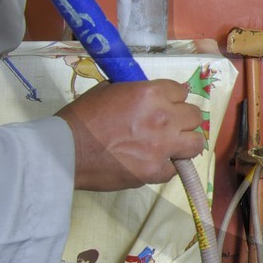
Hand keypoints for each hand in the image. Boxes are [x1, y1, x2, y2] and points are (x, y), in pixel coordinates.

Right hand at [56, 79, 204, 191]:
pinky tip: (153, 163)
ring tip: (172, 146)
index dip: (172, 99)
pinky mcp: (156, 171)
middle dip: (182, 120)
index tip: (165, 106)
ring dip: (185, 143)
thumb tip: (155, 95)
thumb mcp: (110, 90)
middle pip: (194, 116)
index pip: (182, 91)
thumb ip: (137, 91)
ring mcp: (162, 146)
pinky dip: (167, 166)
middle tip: (168, 126)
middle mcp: (164, 117)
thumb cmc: (83, 117)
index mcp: (151, 93)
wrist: (66, 150)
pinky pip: (176, 168)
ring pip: (196, 143)